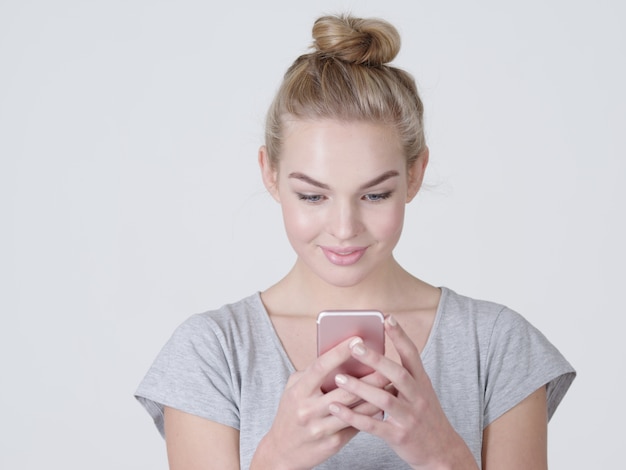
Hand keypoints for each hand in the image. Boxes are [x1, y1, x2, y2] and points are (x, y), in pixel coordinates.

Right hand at [251, 336, 389, 469]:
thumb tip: (339, 355)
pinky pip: (357, 425)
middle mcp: (309, 410)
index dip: (340, 352)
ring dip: (377, 395)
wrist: (282, 452)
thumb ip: (312, 373)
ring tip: (393, 383)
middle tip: (387, 362)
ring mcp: (321, 428)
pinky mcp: (333, 443)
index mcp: (299, 391)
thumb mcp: (293, 389)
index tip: (357, 339)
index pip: (321, 367)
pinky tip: (384, 404)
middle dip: (370, 375)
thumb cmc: (290, 412)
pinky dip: (371, 413)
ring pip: (356, 410)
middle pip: (346, 390)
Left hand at [328, 316, 477, 469]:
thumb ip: (401, 376)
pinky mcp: (399, 436)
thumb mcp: (420, 392)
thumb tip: (374, 356)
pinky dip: (353, 416)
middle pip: (397, 373)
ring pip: (384, 399)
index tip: (387, 318)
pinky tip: (336, 408)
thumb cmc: (424, 416)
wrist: (442, 451)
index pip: (412, 354)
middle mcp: (418, 397)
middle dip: (375, 359)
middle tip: (354, 346)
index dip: (400, 336)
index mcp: (422, 382)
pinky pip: (374, 425)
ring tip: (338, 378)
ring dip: (360, 388)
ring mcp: (409, 417)